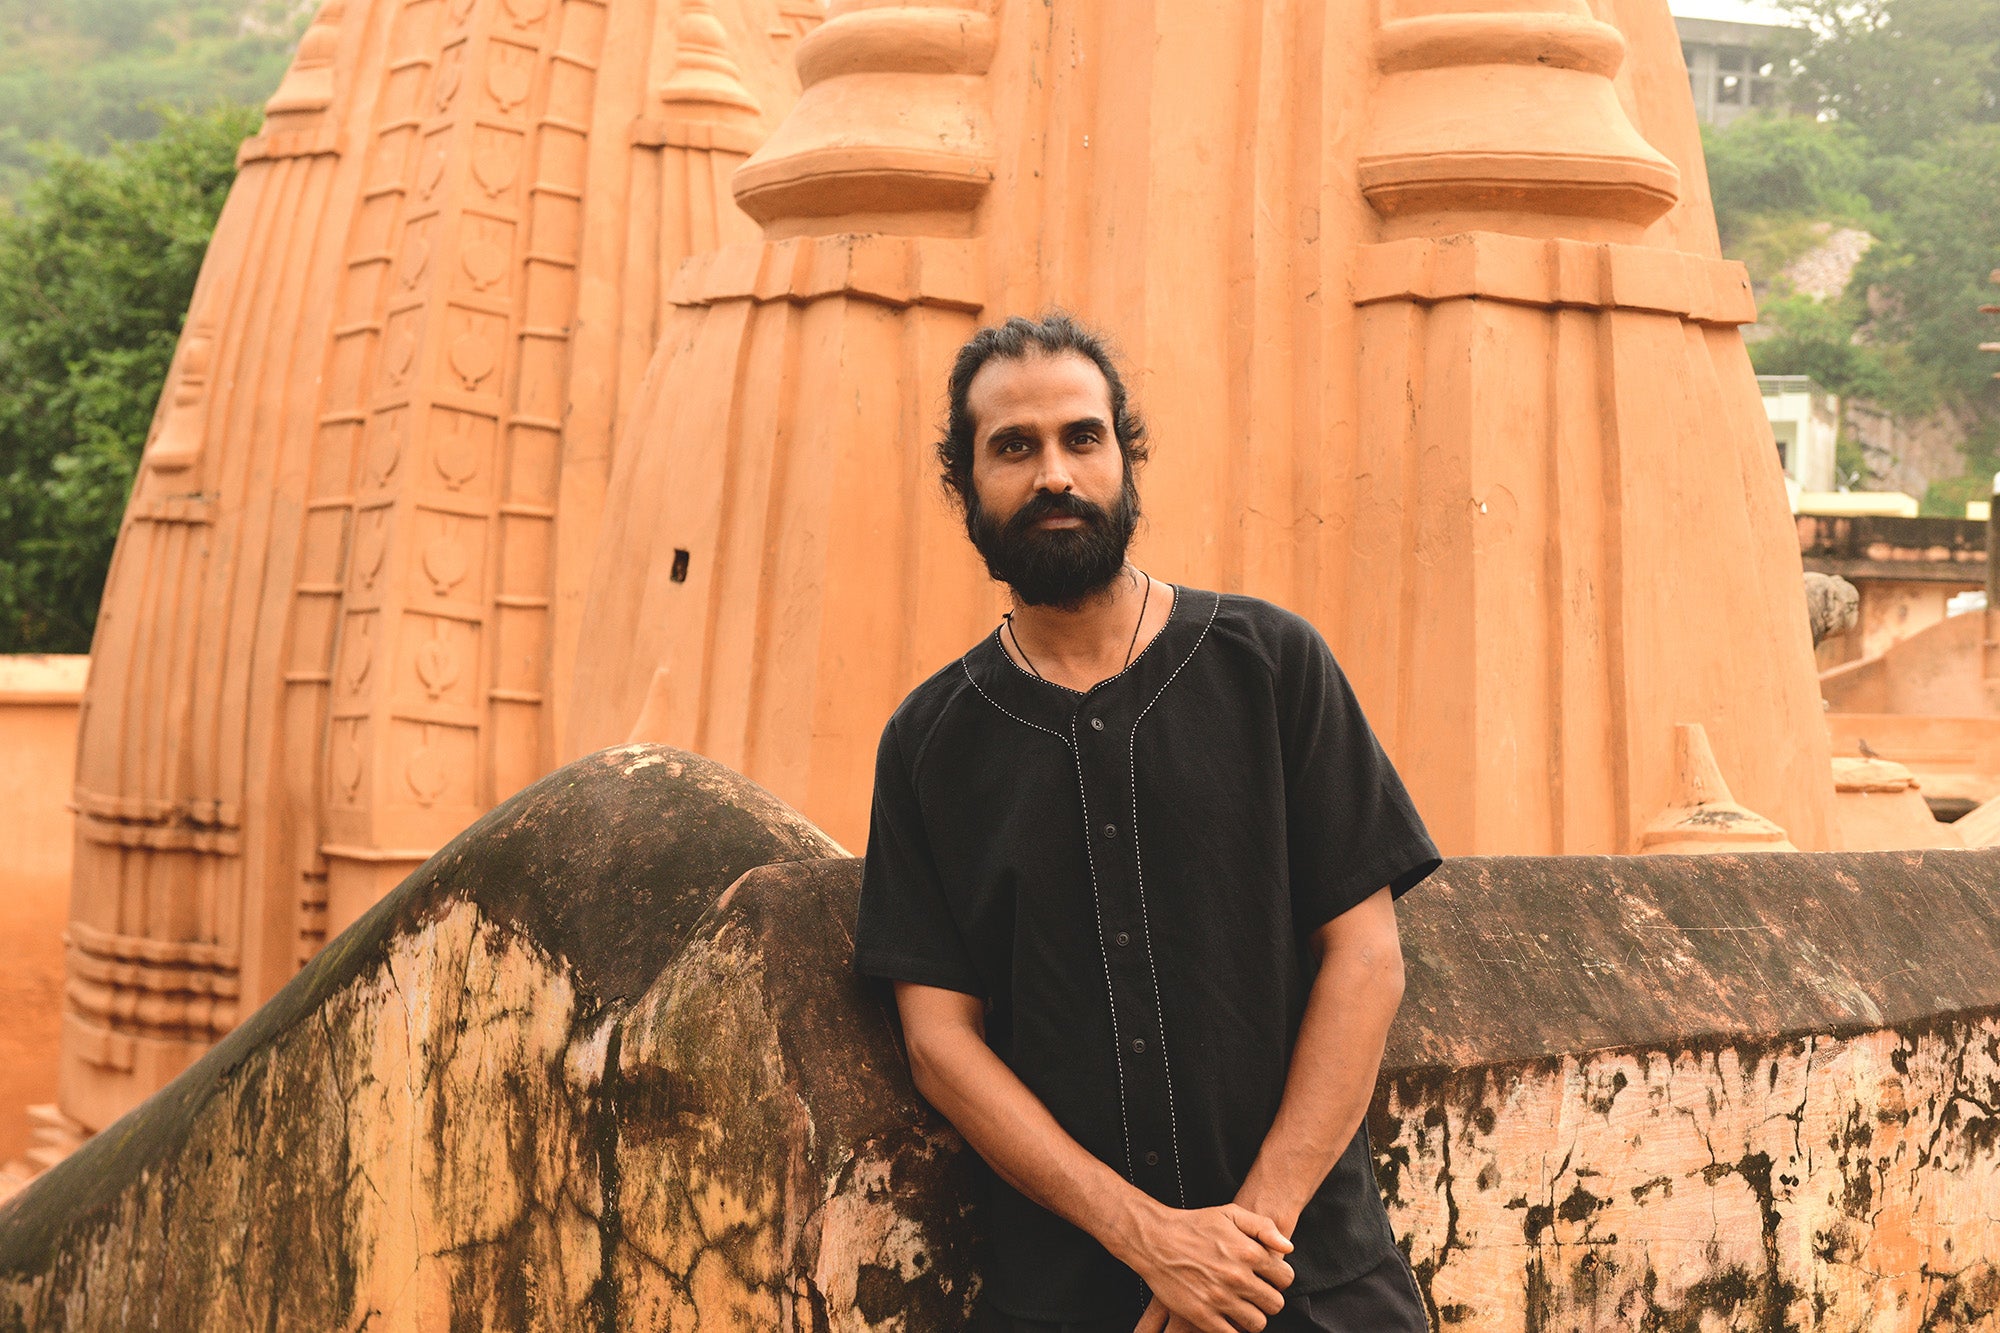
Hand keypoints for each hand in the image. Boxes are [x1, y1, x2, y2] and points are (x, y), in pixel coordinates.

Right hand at [1126, 1203, 1293, 1332]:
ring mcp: (1220, 1299)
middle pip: (1275, 1304)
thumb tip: (1287, 1248)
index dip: (1280, 1279)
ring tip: (1243, 1307)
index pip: (1285, 1278)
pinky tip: (1228, 1318)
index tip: (1269, 1278)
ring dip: (1254, 1317)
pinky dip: (1234, 1330)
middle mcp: (1238, 1277)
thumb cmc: (1194, 1224)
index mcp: (1248, 1252)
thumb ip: (1263, 1226)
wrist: (1155, 1240)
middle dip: (1269, 1300)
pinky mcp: (1203, 1316)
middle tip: (1257, 1294)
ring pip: (1257, 1323)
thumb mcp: (1230, 1213)